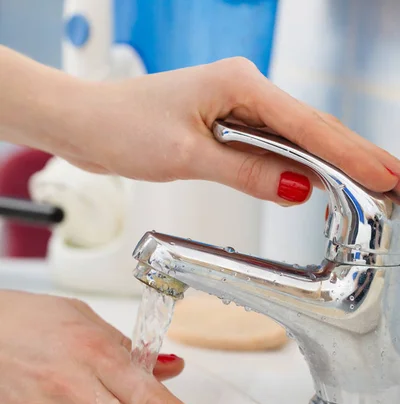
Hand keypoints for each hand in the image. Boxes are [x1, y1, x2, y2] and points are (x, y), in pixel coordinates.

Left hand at [62, 57, 399, 200]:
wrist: (85, 122)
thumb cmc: (123, 127)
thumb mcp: (187, 156)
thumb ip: (247, 171)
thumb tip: (298, 188)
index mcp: (240, 86)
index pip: (309, 128)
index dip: (352, 155)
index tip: (387, 175)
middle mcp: (242, 91)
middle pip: (311, 129)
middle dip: (353, 157)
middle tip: (392, 181)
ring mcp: (233, 108)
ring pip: (293, 140)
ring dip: (329, 163)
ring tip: (367, 184)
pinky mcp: (222, 126)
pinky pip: (269, 147)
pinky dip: (294, 165)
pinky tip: (315, 180)